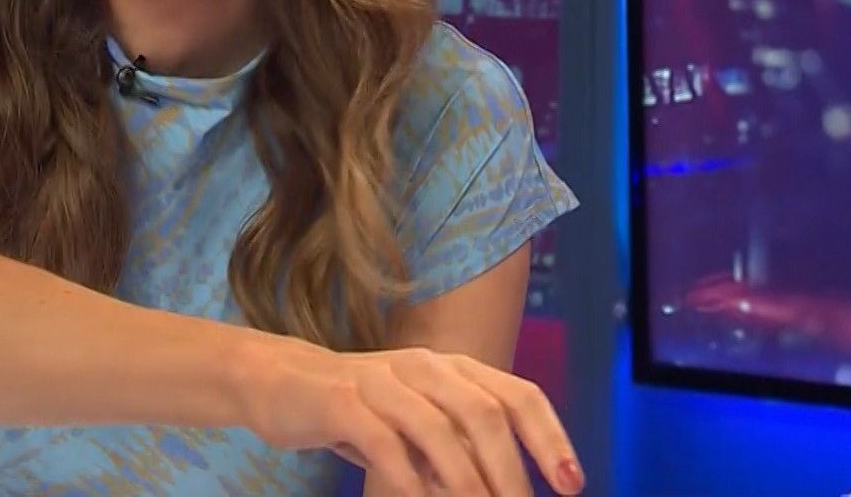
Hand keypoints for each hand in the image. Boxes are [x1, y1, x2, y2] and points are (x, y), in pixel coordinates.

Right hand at [235, 337, 583, 496]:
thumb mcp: (418, 424)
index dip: (550, 438)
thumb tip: (505, 487)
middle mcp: (423, 365)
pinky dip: (409, 479)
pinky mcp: (342, 401)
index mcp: (452, 367)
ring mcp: (381, 379)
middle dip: (512, 472)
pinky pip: (384, 443)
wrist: (279, 381)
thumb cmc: (360, 410)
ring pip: (439, 429)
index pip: (517, 394)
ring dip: (466, 482)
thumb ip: (459, 449)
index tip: (570, 484)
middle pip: (485, 414)